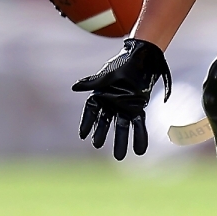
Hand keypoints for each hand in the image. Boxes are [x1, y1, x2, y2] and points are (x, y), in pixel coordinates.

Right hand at [73, 38, 171, 158]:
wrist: (141, 59)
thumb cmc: (122, 64)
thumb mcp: (107, 74)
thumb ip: (92, 82)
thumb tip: (75, 87)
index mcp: (101, 95)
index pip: (91, 112)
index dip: (87, 123)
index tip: (83, 135)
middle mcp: (111, 104)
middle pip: (105, 123)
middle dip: (102, 134)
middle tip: (97, 145)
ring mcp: (125, 108)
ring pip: (122, 127)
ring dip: (121, 141)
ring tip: (119, 157)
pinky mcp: (138, 109)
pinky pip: (139, 125)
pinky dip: (140, 137)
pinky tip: (140, 150)